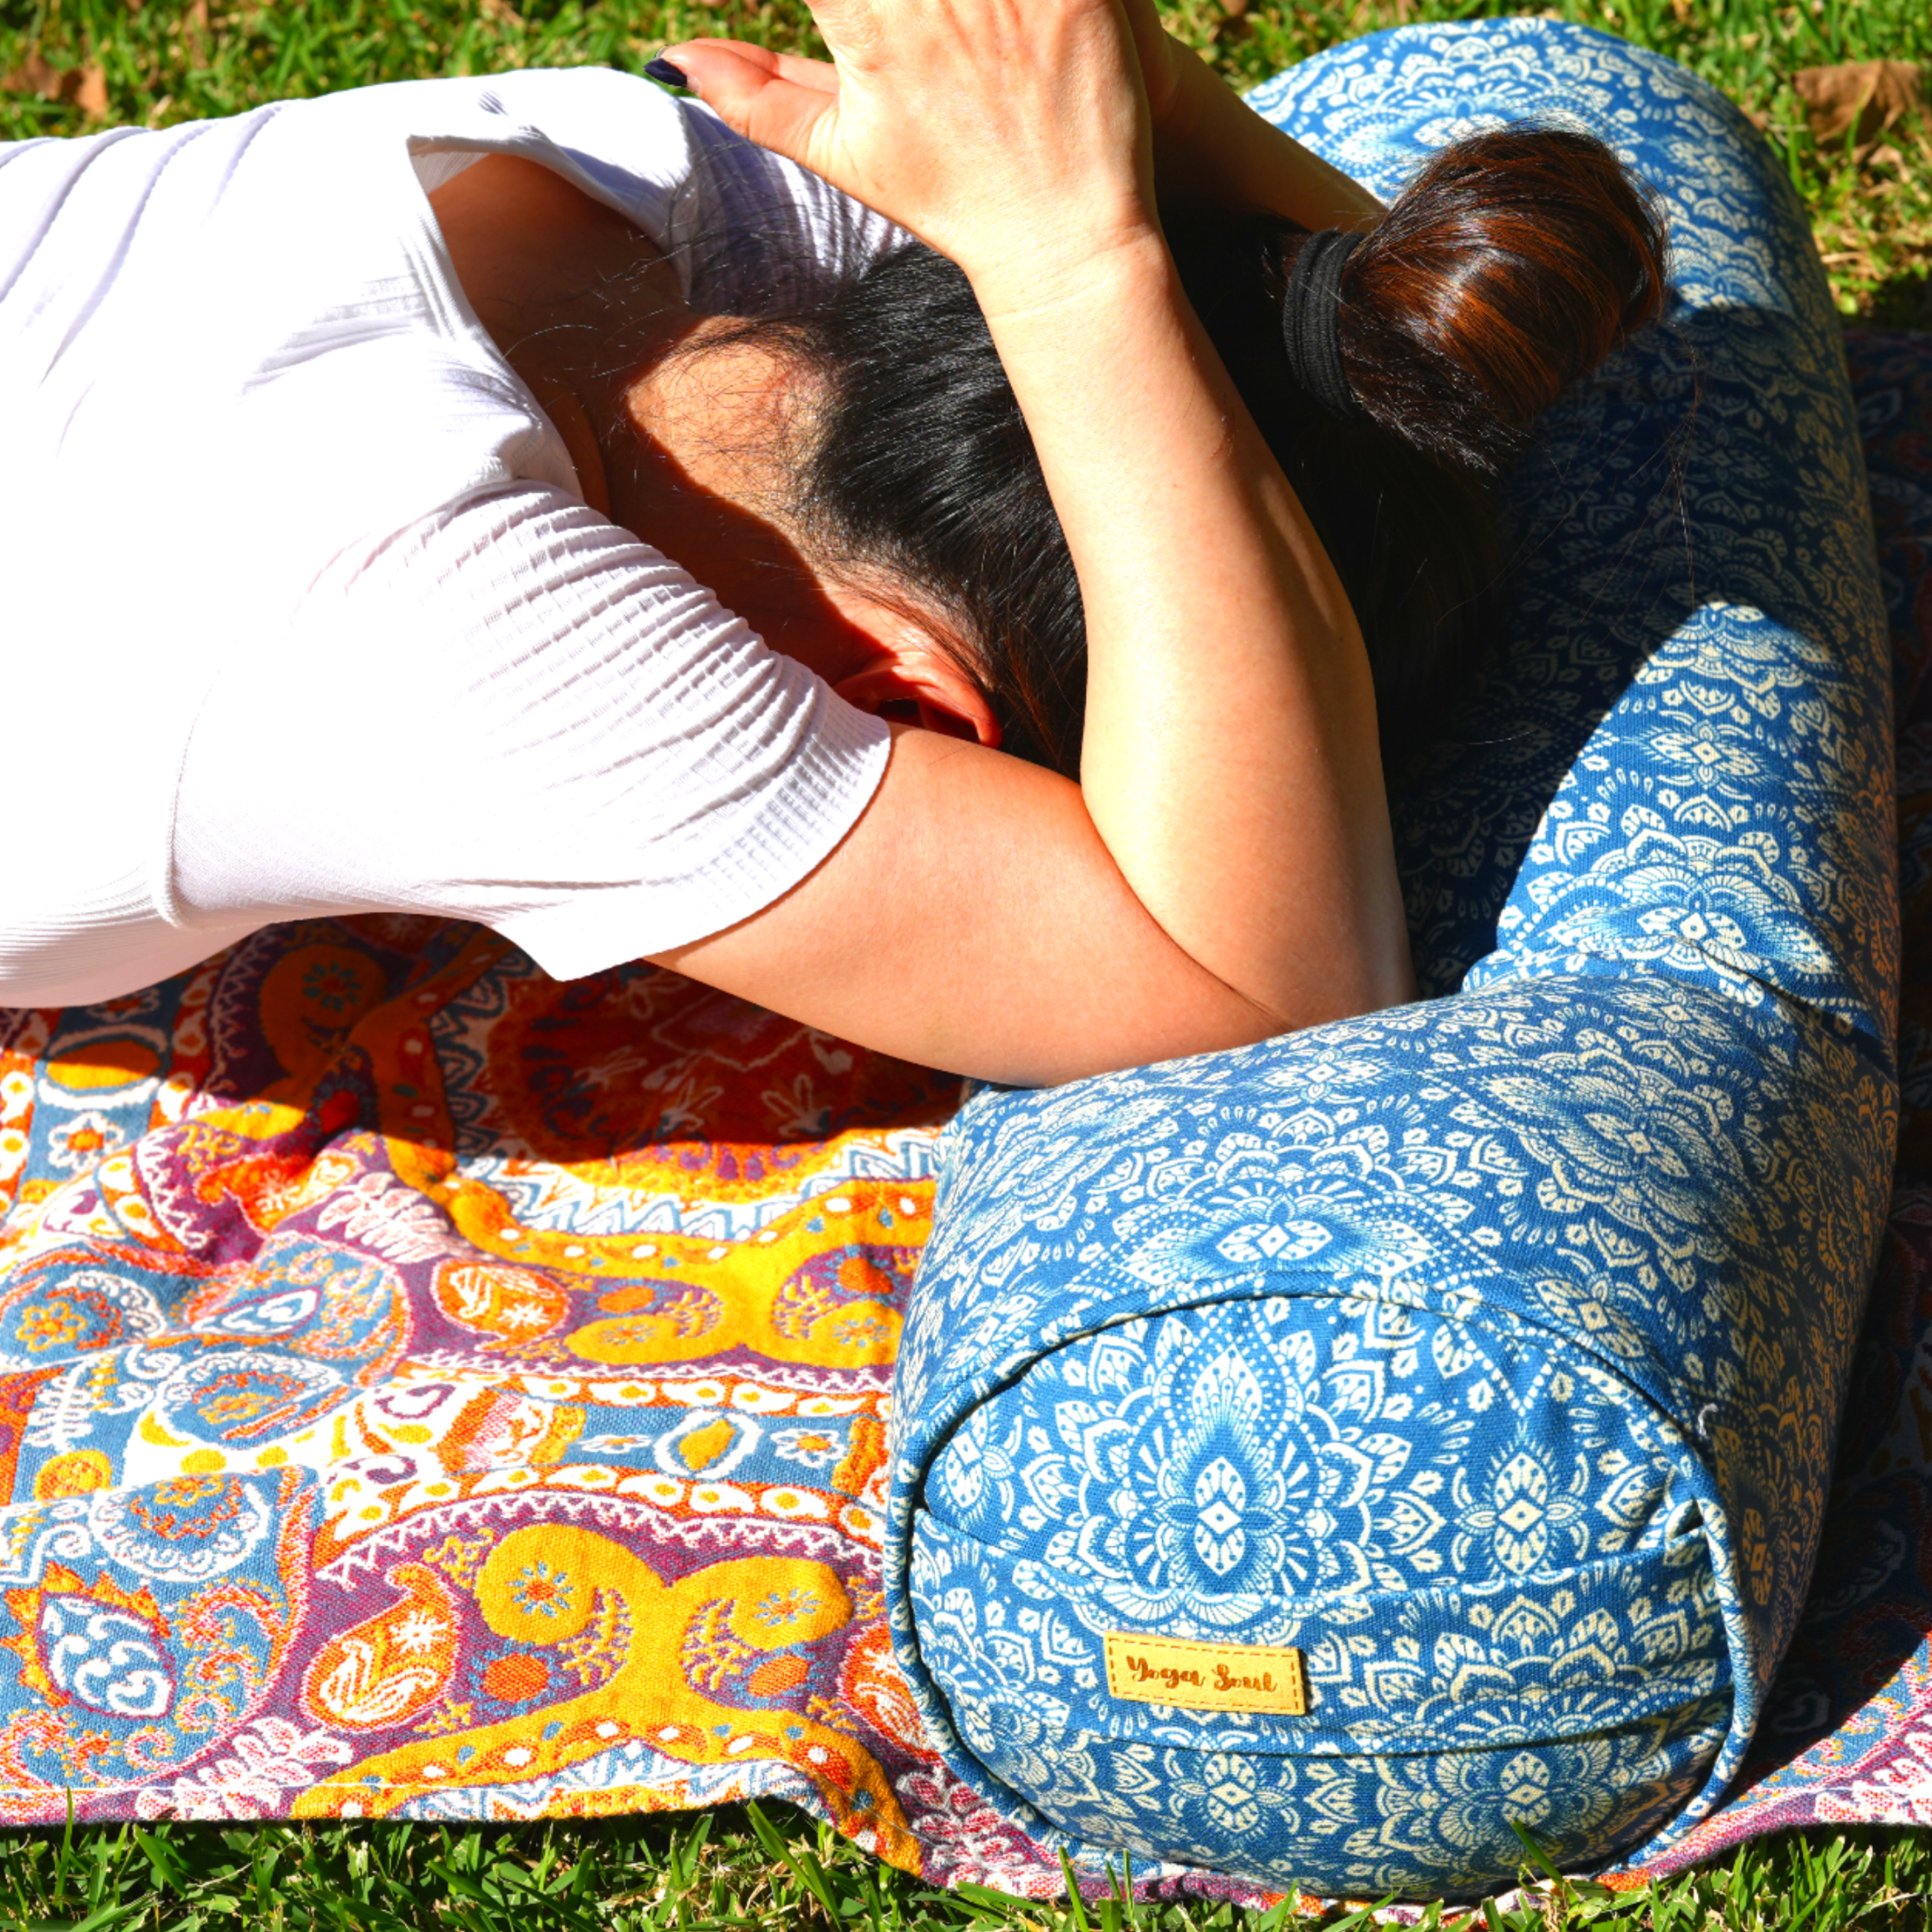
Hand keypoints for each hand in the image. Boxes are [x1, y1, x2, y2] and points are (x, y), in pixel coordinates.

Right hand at [662, 0, 1161, 307]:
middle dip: (891, 2)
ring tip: (958, 20)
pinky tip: (1004, 10)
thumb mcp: (844, 153)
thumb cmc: (951, 199)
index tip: (834, 8)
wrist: (1064, 236)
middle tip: (899, 22)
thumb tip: (677, 62)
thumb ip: (758, 100)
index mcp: (866, 23)